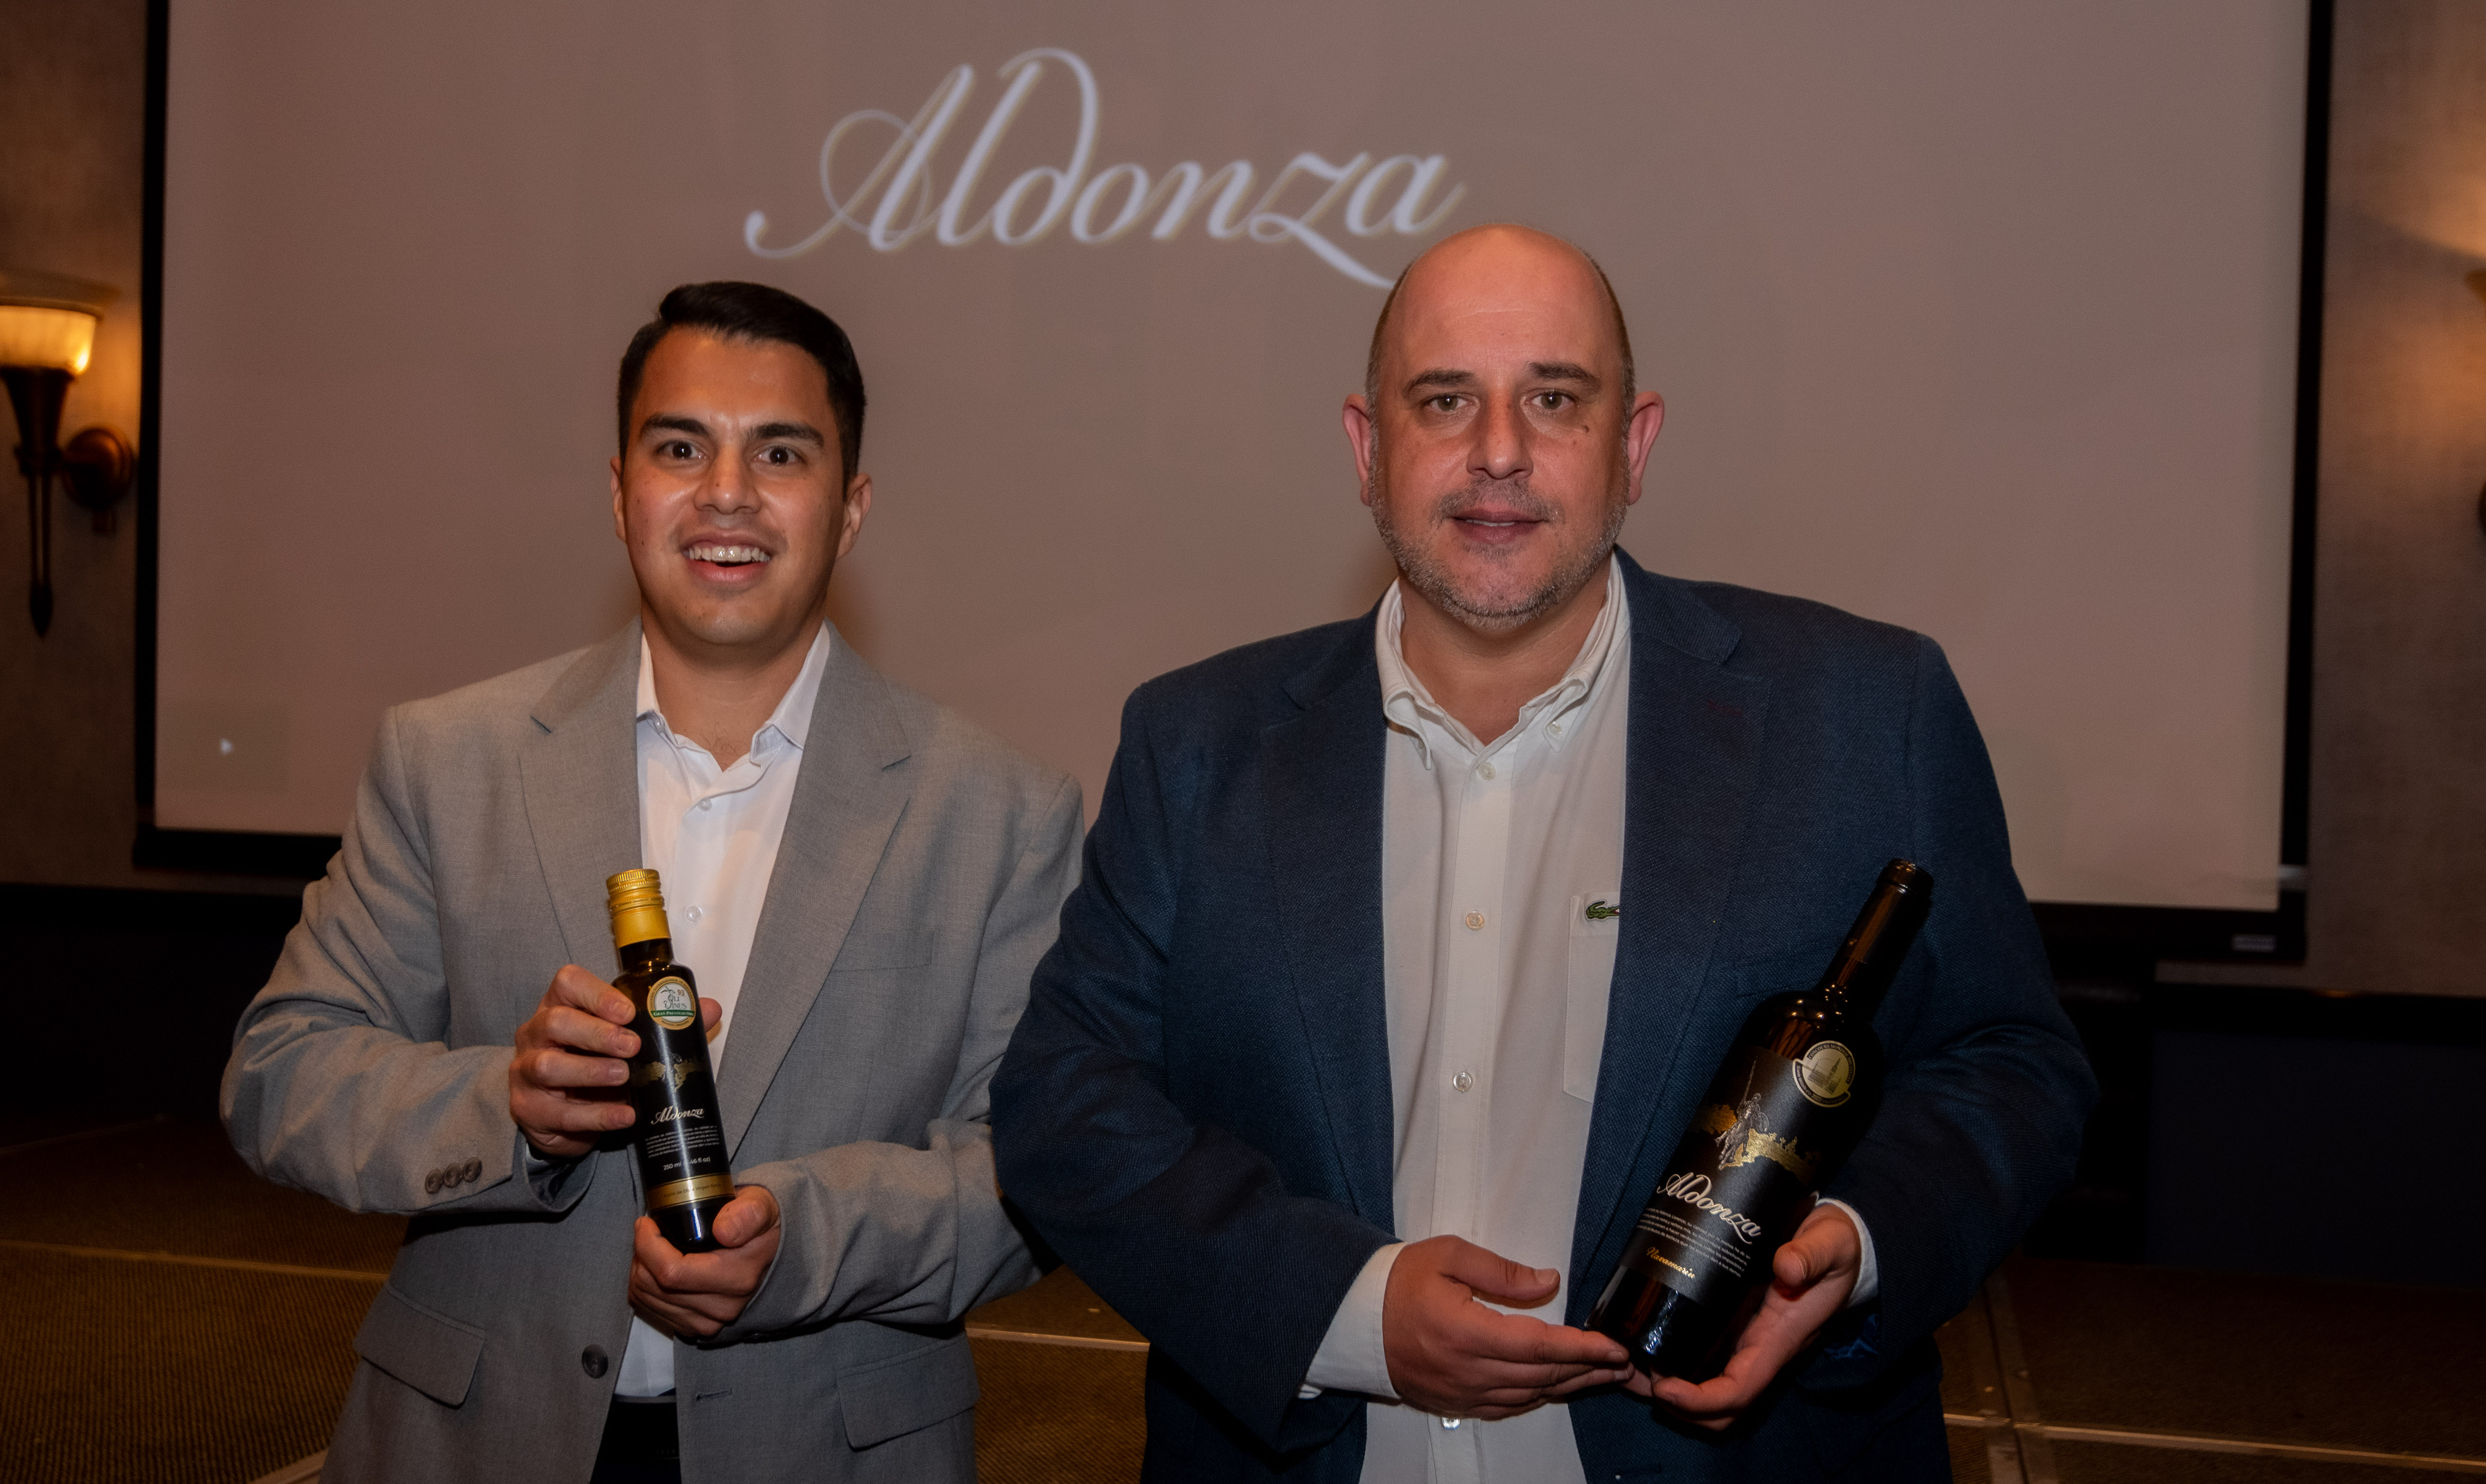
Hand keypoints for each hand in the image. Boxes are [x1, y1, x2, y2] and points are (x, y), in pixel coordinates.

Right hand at [509, 965, 719, 1158]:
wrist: (562, 1114)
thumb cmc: (596, 1062)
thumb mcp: (628, 1040)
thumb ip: (667, 1023)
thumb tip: (709, 1009)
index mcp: (561, 1006)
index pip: (568, 983)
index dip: (597, 994)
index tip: (629, 1011)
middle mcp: (537, 1033)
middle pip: (556, 1022)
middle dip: (597, 1033)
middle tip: (632, 1046)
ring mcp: (526, 1071)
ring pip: (549, 1066)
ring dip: (590, 1072)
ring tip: (625, 1077)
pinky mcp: (529, 1109)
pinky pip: (559, 1113)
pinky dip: (594, 1115)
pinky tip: (623, 1115)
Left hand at [628, 1185, 783, 1338]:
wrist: (767, 1252)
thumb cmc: (756, 1224)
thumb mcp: (760, 1206)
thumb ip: (746, 1214)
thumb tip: (723, 1231)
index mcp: (738, 1278)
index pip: (672, 1272)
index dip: (648, 1246)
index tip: (647, 1223)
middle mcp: (723, 1307)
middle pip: (655, 1286)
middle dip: (642, 1254)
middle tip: (649, 1230)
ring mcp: (708, 1322)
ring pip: (647, 1298)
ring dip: (641, 1269)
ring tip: (652, 1246)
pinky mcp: (695, 1328)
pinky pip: (650, 1309)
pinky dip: (645, 1286)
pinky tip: (656, 1266)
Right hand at [1382, 1235, 1634, 1419]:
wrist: (1354, 1320)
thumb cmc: (1400, 1282)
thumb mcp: (1449, 1256)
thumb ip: (1501, 1271)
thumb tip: (1549, 1282)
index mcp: (1466, 1332)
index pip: (1538, 1346)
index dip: (1582, 1349)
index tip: (1615, 1347)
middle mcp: (1467, 1371)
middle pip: (1542, 1376)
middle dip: (1589, 1370)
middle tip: (1625, 1364)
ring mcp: (1462, 1392)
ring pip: (1530, 1396)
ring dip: (1571, 1386)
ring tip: (1605, 1376)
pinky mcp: (1455, 1402)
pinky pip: (1507, 1406)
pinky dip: (1538, 1397)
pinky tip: (1558, 1387)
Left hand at [1624, 1201, 1861, 1427]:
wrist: (1844, 1243)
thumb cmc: (1836, 1247)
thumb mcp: (1829, 1244)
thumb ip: (1810, 1255)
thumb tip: (1786, 1268)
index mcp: (1779, 1339)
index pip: (1739, 1390)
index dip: (1701, 1400)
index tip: (1664, 1389)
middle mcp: (1760, 1349)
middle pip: (1721, 1405)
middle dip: (1679, 1406)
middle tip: (1634, 1375)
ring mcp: (1748, 1341)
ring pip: (1710, 1388)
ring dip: (1672, 1390)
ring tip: (1629, 1363)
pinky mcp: (1737, 1325)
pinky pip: (1706, 1360)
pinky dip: (1676, 1362)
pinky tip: (1647, 1342)